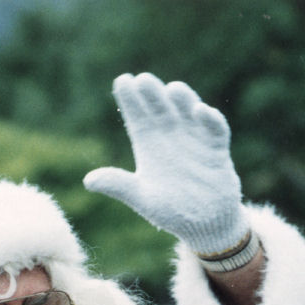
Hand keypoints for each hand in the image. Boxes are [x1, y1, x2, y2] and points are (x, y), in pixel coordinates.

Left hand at [84, 72, 248, 256]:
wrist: (206, 223)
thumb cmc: (172, 211)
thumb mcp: (143, 199)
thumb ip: (119, 186)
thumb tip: (88, 181)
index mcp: (149, 144)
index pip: (137, 115)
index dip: (130, 98)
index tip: (122, 81)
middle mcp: (171, 135)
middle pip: (160, 106)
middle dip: (152, 92)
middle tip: (143, 81)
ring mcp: (195, 137)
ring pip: (187, 109)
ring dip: (181, 98)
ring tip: (172, 90)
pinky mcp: (216, 147)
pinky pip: (215, 128)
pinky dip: (210, 118)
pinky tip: (199, 112)